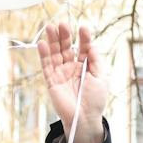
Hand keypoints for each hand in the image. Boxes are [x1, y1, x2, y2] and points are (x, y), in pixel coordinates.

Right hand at [37, 22, 108, 142]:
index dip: (83, 38)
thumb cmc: (95, 100)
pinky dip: (44, 55)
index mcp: (85, 67)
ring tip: (50, 27)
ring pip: (55, 54)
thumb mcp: (100, 78)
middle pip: (67, 48)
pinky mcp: (52, 81)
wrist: (85, 118)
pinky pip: (46, 66)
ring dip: (52, 41)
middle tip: (62, 23)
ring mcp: (61, 73)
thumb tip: (92, 45)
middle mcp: (72, 68)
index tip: (83, 28)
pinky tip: (42, 43)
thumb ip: (96, 61)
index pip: (83, 49)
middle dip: (65, 36)